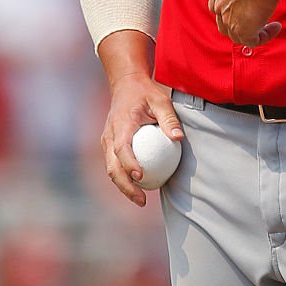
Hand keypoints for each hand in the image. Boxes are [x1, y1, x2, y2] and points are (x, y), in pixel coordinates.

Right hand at [102, 73, 182, 206]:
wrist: (126, 84)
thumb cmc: (145, 92)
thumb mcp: (161, 100)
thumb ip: (168, 119)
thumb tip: (179, 138)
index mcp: (121, 125)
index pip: (121, 149)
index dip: (129, 165)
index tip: (141, 177)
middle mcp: (109, 136)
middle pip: (112, 167)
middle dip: (124, 186)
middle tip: (142, 200)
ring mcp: (106, 141)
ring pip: (111, 169)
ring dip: (123, 186)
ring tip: (140, 200)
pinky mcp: (109, 145)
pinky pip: (114, 165)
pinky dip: (123, 177)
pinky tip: (140, 186)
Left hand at [208, 0, 281, 46]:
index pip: (217, 6)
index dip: (229, 11)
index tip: (246, 9)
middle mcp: (220, 5)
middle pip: (224, 25)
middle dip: (240, 25)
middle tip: (258, 21)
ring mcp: (229, 20)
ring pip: (238, 36)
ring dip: (255, 32)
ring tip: (272, 25)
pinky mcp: (242, 30)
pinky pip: (253, 41)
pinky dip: (265, 36)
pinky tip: (277, 27)